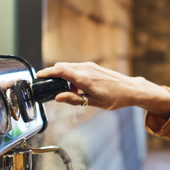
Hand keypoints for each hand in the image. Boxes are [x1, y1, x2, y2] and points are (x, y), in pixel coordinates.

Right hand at [36, 62, 169, 118]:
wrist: (130, 90)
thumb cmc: (114, 98)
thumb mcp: (92, 102)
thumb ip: (73, 99)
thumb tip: (57, 98)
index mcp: (84, 78)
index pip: (60, 70)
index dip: (47, 72)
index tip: (39, 75)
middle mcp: (86, 69)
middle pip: (63, 67)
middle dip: (53, 74)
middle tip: (48, 85)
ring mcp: (91, 66)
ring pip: (70, 67)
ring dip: (63, 76)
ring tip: (67, 91)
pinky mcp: (94, 66)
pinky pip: (77, 68)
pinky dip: (72, 75)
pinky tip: (77, 88)